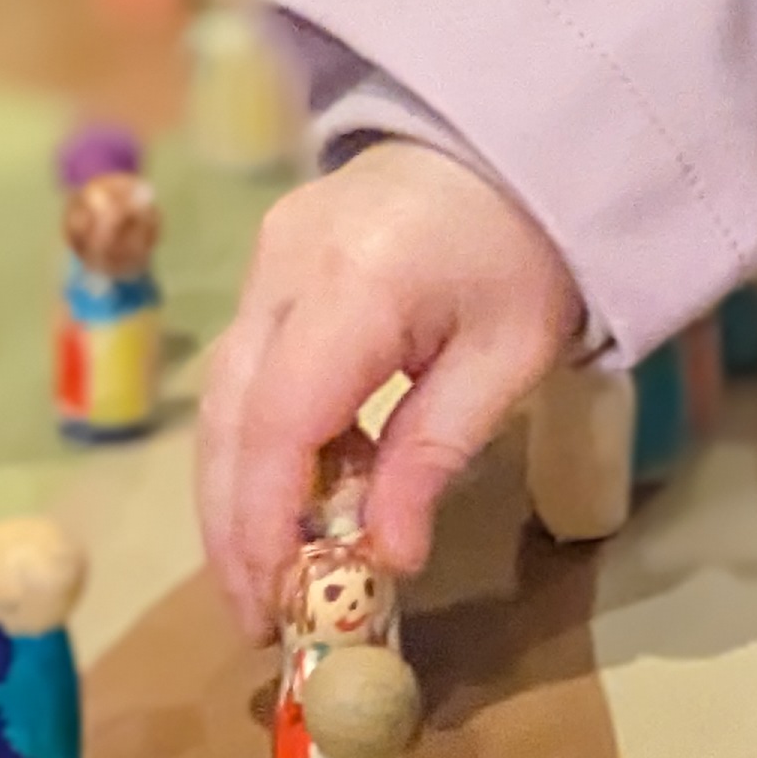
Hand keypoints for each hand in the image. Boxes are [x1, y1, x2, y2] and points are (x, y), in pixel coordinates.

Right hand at [196, 140, 583, 631]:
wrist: (521, 138)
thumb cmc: (532, 246)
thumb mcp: (510, 358)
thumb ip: (437, 453)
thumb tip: (387, 556)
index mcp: (355, 282)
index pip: (278, 422)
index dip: (262, 520)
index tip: (269, 600)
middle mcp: (286, 265)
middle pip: (229, 416)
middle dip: (232, 526)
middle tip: (253, 618)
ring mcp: (269, 257)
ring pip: (224, 397)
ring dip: (238, 492)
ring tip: (266, 579)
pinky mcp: (272, 263)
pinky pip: (248, 367)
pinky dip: (261, 443)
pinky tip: (299, 499)